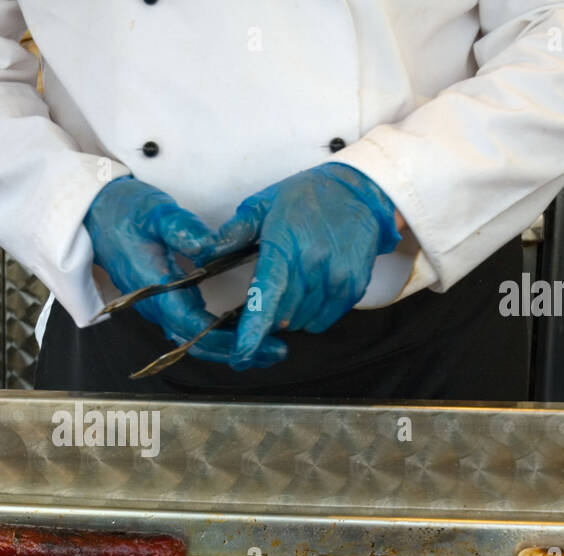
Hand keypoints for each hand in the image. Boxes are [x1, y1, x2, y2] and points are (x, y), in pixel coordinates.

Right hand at [85, 176, 286, 368]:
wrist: (94, 214)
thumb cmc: (123, 211)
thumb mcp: (155, 212)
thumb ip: (181, 228)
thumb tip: (208, 245)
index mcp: (153, 288)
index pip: (191, 324)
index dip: (224, 338)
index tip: (257, 341)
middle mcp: (154, 305)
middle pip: (195, 342)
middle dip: (234, 351)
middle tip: (277, 352)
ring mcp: (156, 305)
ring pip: (192, 338)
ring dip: (226, 345)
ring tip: (266, 345)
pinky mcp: (161, 300)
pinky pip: (189, 326)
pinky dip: (215, 333)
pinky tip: (240, 326)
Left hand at [210, 163, 401, 370]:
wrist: (360, 192)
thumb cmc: (306, 197)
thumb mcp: (263, 204)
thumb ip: (234, 233)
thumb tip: (203, 255)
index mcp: (286, 246)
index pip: (267, 297)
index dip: (252, 332)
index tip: (241, 356)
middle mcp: (314, 266)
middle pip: (282, 317)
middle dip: (266, 317)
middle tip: (264, 295)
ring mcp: (337, 279)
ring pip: (302, 322)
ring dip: (289, 316)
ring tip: (291, 285)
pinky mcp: (353, 288)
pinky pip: (323, 320)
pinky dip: (310, 314)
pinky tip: (309, 289)